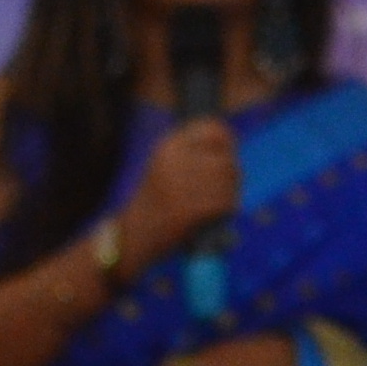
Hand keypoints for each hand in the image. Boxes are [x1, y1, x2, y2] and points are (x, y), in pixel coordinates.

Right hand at [111, 120, 240, 276]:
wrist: (135, 235)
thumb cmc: (157, 200)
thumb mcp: (167, 166)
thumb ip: (194, 151)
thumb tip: (229, 139)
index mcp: (169, 146)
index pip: (215, 130)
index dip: (226, 145)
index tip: (222, 160)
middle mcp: (175, 160)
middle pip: (227, 159)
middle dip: (230, 176)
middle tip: (221, 191)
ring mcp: (183, 184)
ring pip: (230, 181)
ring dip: (229, 194)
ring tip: (216, 204)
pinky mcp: (192, 208)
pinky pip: (227, 202)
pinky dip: (226, 211)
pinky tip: (213, 217)